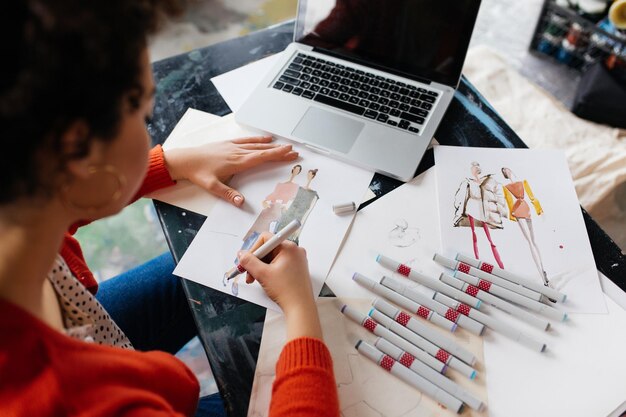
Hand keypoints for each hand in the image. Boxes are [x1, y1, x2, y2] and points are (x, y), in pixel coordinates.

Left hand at [163, 136, 298, 206]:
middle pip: (263, 150)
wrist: (185, 159)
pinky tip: (265, 138)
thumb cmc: (198, 173)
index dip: (276, 155)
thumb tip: (240, 202)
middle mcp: (237, 152)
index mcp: (237, 162)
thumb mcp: (212, 187)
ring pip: (257, 144)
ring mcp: (233, 146)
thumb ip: (228, 194)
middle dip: (279, 151)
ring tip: (284, 145)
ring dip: (272, 145)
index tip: (289, 153)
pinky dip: (258, 139)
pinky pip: (247, 140)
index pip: (261, 158)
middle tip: (294, 151)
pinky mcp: (228, 144)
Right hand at [238, 232, 322, 340]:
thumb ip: (249, 261)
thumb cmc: (287, 291)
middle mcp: (294, 251)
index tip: (246, 260)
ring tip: (256, 279)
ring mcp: (297, 259)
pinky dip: (270, 270)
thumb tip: (241, 254)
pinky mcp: (296, 268)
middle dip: (256, 261)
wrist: (300, 308)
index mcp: (288, 247)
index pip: (265, 239)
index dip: (253, 249)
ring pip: (273, 257)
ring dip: (262, 267)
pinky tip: (266, 280)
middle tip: (249, 273)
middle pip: (268, 249)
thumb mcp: (262, 274)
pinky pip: (279, 263)